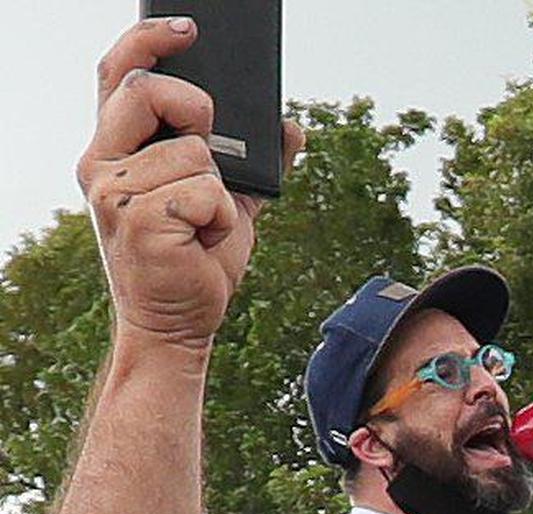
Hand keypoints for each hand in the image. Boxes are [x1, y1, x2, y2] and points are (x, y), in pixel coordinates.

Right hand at [78, 19, 303, 353]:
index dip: (149, 40)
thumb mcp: (229, 204)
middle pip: (149, 91)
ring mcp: (114, 191)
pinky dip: (222, 219)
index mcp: (115, 151)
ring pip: (196, 153)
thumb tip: (292, 129)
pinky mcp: (137, 218)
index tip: (188, 29)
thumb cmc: (195, 266)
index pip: (119, 73)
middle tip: (211, 154)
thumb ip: (253, 164)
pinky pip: (206, 191)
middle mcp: (102, 165)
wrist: (179, 327)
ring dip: (219, 193)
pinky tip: (203, 243)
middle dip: (198, 113)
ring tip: (201, 229)